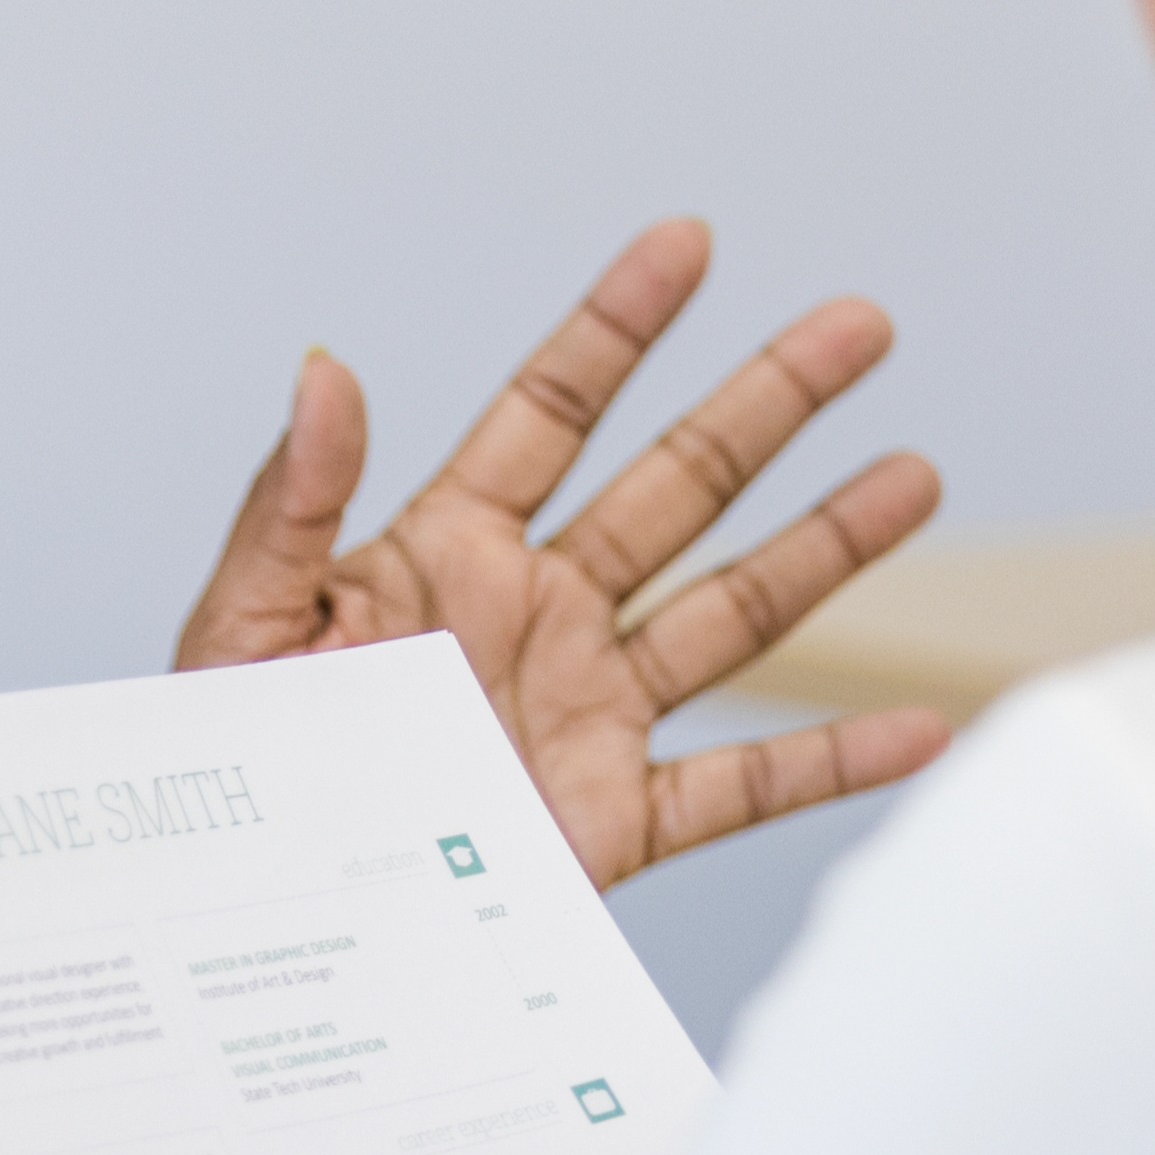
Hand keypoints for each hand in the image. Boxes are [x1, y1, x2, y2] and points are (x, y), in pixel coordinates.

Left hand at [173, 220, 952, 885]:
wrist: (256, 912)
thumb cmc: (230, 766)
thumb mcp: (243, 625)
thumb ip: (291, 504)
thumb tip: (324, 369)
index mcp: (444, 553)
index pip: (552, 414)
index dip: (618, 328)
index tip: (689, 242)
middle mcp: (534, 616)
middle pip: (677, 487)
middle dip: (769, 403)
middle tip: (861, 323)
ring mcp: (584, 713)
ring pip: (731, 615)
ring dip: (826, 548)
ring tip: (916, 475)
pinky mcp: (612, 822)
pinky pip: (742, 789)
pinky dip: (834, 763)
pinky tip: (925, 727)